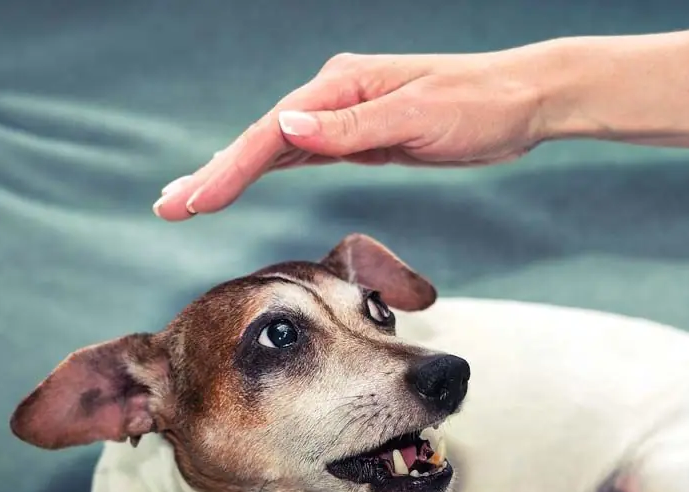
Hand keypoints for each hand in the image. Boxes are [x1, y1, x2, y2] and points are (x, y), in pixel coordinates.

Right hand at [153, 43, 569, 220]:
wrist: (521, 102)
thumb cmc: (477, 106)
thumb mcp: (416, 116)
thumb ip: (351, 127)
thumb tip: (288, 130)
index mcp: (342, 87)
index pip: (272, 135)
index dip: (229, 169)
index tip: (193, 200)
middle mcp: (336, 98)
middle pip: (262, 140)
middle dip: (214, 174)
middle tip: (167, 206)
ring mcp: (347, 116)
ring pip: (277, 149)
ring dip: (234, 172)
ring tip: (191, 196)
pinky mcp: (363, 136)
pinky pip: (306, 155)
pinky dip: (271, 169)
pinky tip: (249, 179)